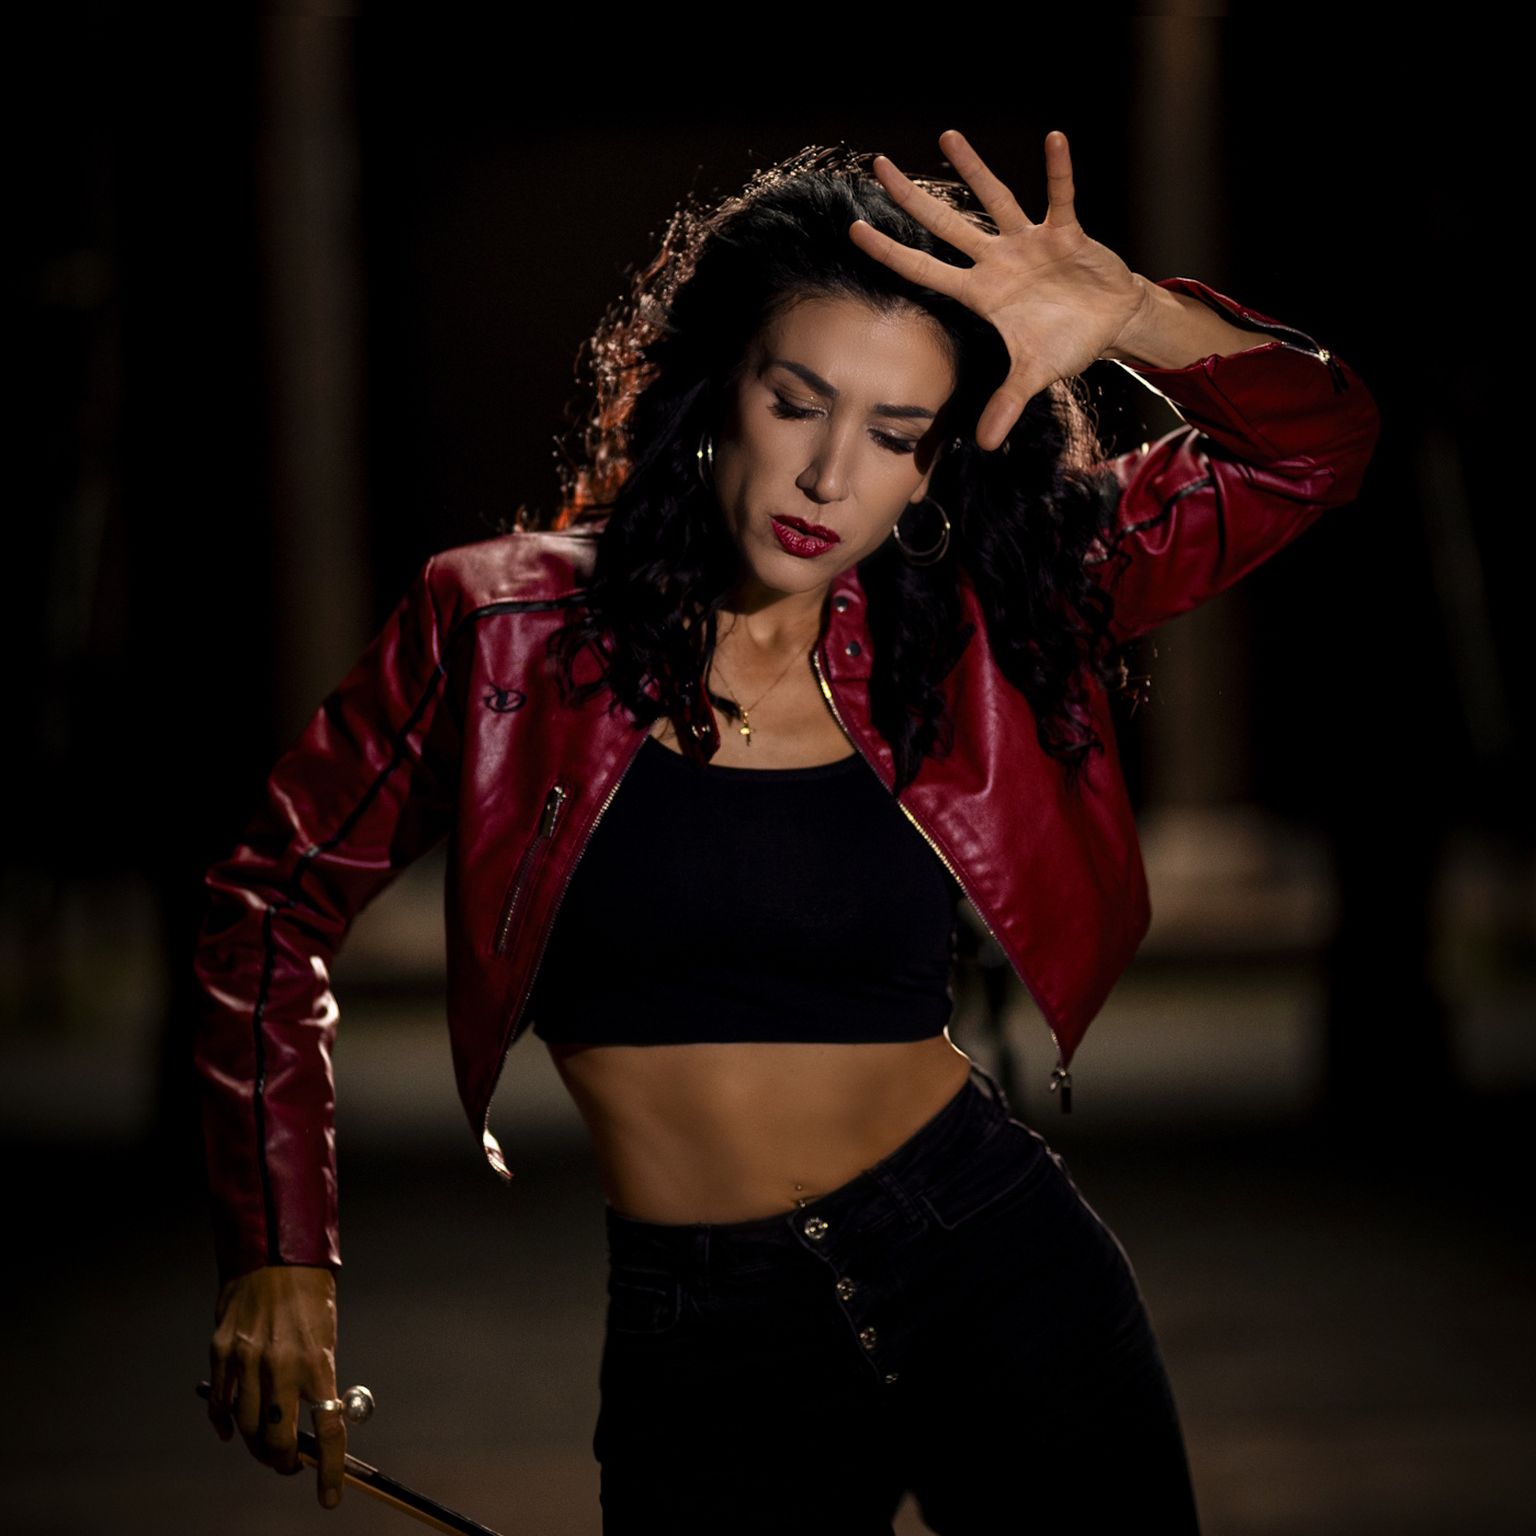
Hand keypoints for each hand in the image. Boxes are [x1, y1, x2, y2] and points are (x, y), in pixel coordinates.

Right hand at [207, 1264, 346, 1509]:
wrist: (276, 1252)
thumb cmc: (309, 1294)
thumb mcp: (326, 1335)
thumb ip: (320, 1378)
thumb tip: (318, 1421)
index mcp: (318, 1360)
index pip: (328, 1429)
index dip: (329, 1469)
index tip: (328, 1497)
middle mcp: (281, 1364)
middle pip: (276, 1439)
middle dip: (283, 1462)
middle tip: (290, 1464)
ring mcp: (246, 1361)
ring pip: (244, 1428)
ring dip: (255, 1445)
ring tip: (264, 1445)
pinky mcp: (221, 1353)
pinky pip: (219, 1404)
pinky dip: (225, 1423)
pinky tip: (232, 1429)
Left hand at [849, 128, 1151, 450]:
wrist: (1111, 322)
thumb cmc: (1065, 343)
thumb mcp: (1033, 376)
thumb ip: (1005, 405)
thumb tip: (984, 445)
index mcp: (982, 294)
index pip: (924, 270)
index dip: (890, 253)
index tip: (854, 230)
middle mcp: (998, 262)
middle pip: (945, 225)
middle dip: (913, 198)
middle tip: (877, 165)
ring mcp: (1030, 243)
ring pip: (995, 198)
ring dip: (973, 169)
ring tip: (946, 137)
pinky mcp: (1067, 233)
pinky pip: (1061, 197)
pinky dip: (1059, 171)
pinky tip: (1053, 139)